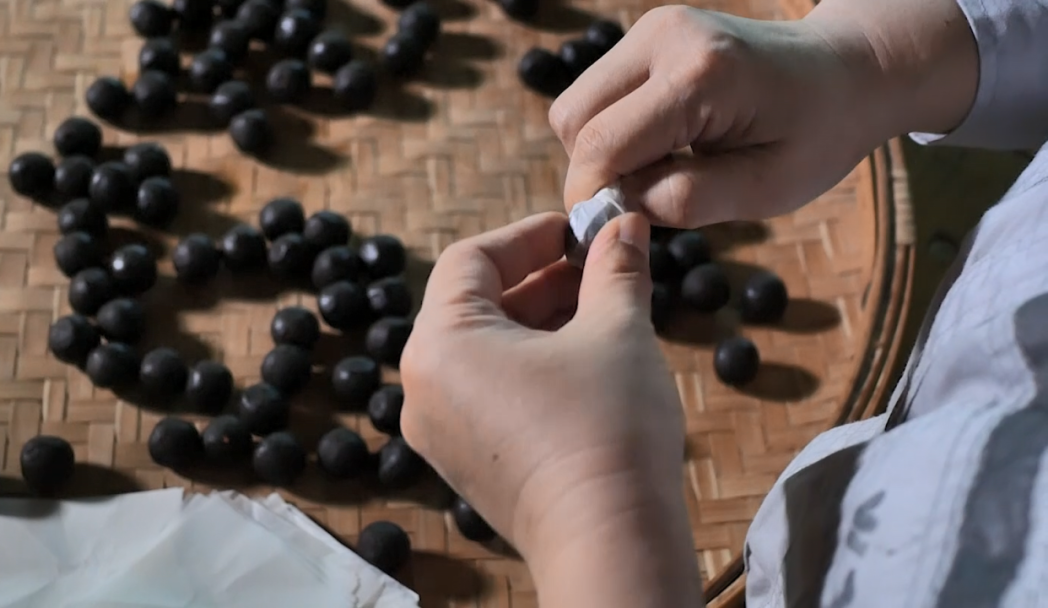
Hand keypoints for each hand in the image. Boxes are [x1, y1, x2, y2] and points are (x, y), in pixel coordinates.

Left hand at [400, 212, 700, 606]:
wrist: (609, 542)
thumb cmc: (606, 430)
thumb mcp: (616, 330)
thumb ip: (615, 268)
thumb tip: (625, 225)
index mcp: (440, 343)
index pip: (471, 259)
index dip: (529, 235)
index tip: (578, 229)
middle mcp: (424, 386)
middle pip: (476, 304)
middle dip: (541, 279)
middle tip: (598, 266)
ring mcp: (441, 430)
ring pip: (485, 349)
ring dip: (540, 320)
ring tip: (601, 308)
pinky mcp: (467, 462)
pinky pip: (488, 391)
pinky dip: (529, 365)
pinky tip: (583, 359)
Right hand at [550, 3, 976, 227]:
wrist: (847, 71)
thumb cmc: (818, 134)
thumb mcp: (766, 188)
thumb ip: (687, 201)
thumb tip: (617, 209)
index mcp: (700, 75)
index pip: (601, 144)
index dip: (592, 199)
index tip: (613, 234)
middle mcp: (664, 36)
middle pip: (573, 119)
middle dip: (592, 174)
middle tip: (640, 204)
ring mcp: (652, 28)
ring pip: (575, 106)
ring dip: (599, 152)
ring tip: (657, 171)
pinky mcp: (647, 33)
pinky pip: (597, 93)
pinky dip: (611, 130)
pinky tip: (660, 146)